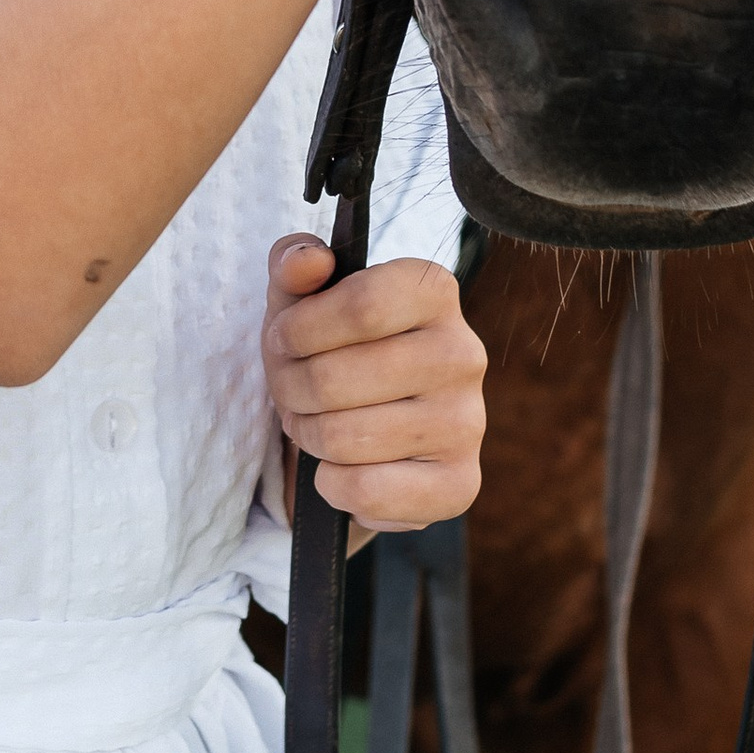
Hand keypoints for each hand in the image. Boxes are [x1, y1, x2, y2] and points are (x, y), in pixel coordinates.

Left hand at [263, 240, 485, 533]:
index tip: (284, 339)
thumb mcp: (299, 299)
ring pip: (345, 437)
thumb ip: (294, 264)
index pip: (360, 305)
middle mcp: (464, 352)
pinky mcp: (460, 484)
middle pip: (337, 377)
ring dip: (308, 436)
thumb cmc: (328, 351)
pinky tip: (340, 468)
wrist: (359, 430)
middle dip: (291, 389)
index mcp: (433, 291)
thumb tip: (310, 261)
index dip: (301, 329)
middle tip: (291, 391)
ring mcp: (469, 422)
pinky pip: (367, 491)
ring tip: (313, 425)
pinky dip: (333, 484)